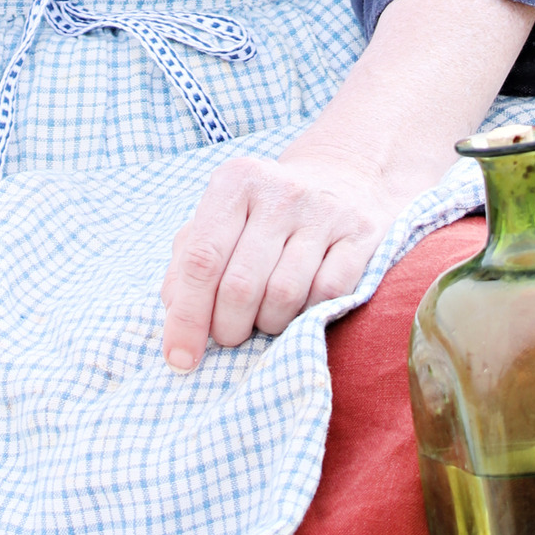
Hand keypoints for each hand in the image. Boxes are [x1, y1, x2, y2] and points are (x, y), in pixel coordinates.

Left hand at [160, 149, 400, 368]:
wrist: (343, 175)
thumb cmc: (266, 209)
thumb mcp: (222, 217)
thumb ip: (189, 259)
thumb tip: (173, 312)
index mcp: (235, 182)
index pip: (202, 260)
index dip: (187, 317)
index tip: (179, 359)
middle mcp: (280, 192)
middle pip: (240, 285)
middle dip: (228, 328)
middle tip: (229, 336)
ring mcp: (324, 212)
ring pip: (284, 296)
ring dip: (268, 325)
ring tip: (264, 319)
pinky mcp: (361, 235)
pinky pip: (328, 295)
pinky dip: (308, 315)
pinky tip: (299, 308)